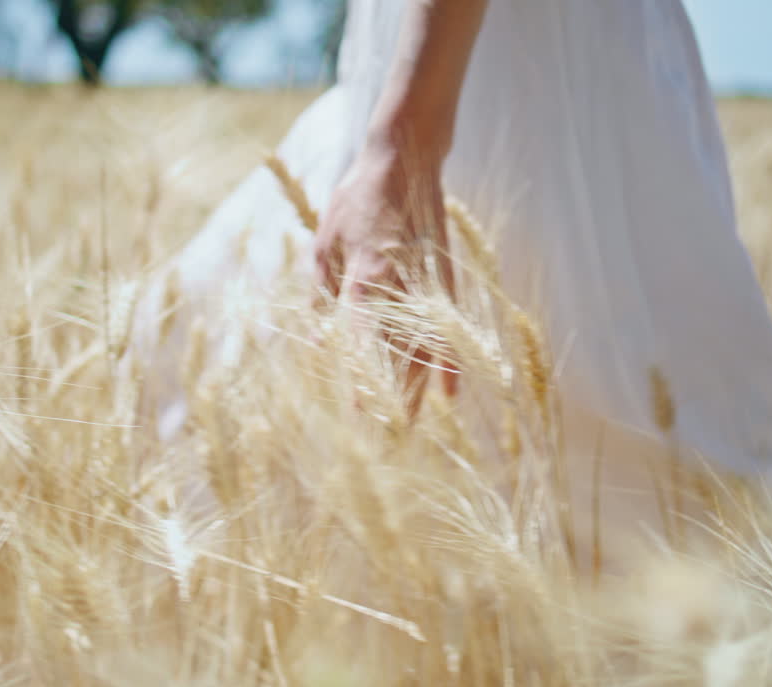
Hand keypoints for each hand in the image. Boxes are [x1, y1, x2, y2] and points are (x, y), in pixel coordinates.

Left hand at [314, 141, 458, 415]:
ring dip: (418, 392)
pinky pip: (446, 330)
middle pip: (397, 356)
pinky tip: (450, 392)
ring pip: (424, 348)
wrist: (405, 159)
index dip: (361, 384)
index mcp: (363, 277)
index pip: (361, 343)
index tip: (358, 419)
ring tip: (414, 430)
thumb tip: (322, 342)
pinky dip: (447, 362)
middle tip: (386, 442)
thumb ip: (323, 293)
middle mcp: (398, 287)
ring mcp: (425, 284)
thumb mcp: (324, 243)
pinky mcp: (443, 279)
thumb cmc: (356, 200)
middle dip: (392, 401)